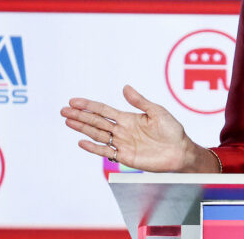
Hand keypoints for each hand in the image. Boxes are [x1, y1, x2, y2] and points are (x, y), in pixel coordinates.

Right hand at [61, 85, 214, 172]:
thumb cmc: (172, 130)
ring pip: (97, 134)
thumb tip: (125, 87)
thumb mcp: (157, 112)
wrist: (180, 151)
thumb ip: (140, 101)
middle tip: (64, 110)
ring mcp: (122, 143)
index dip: (89, 106)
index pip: (104, 110)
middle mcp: (122, 130)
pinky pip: (105, 151)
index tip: (74, 101)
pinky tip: (81, 141)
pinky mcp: (125, 156)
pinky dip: (93, 147)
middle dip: (80, 115)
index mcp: (129, 118)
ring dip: (82, 128)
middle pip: (96, 121)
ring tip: (67, 121)